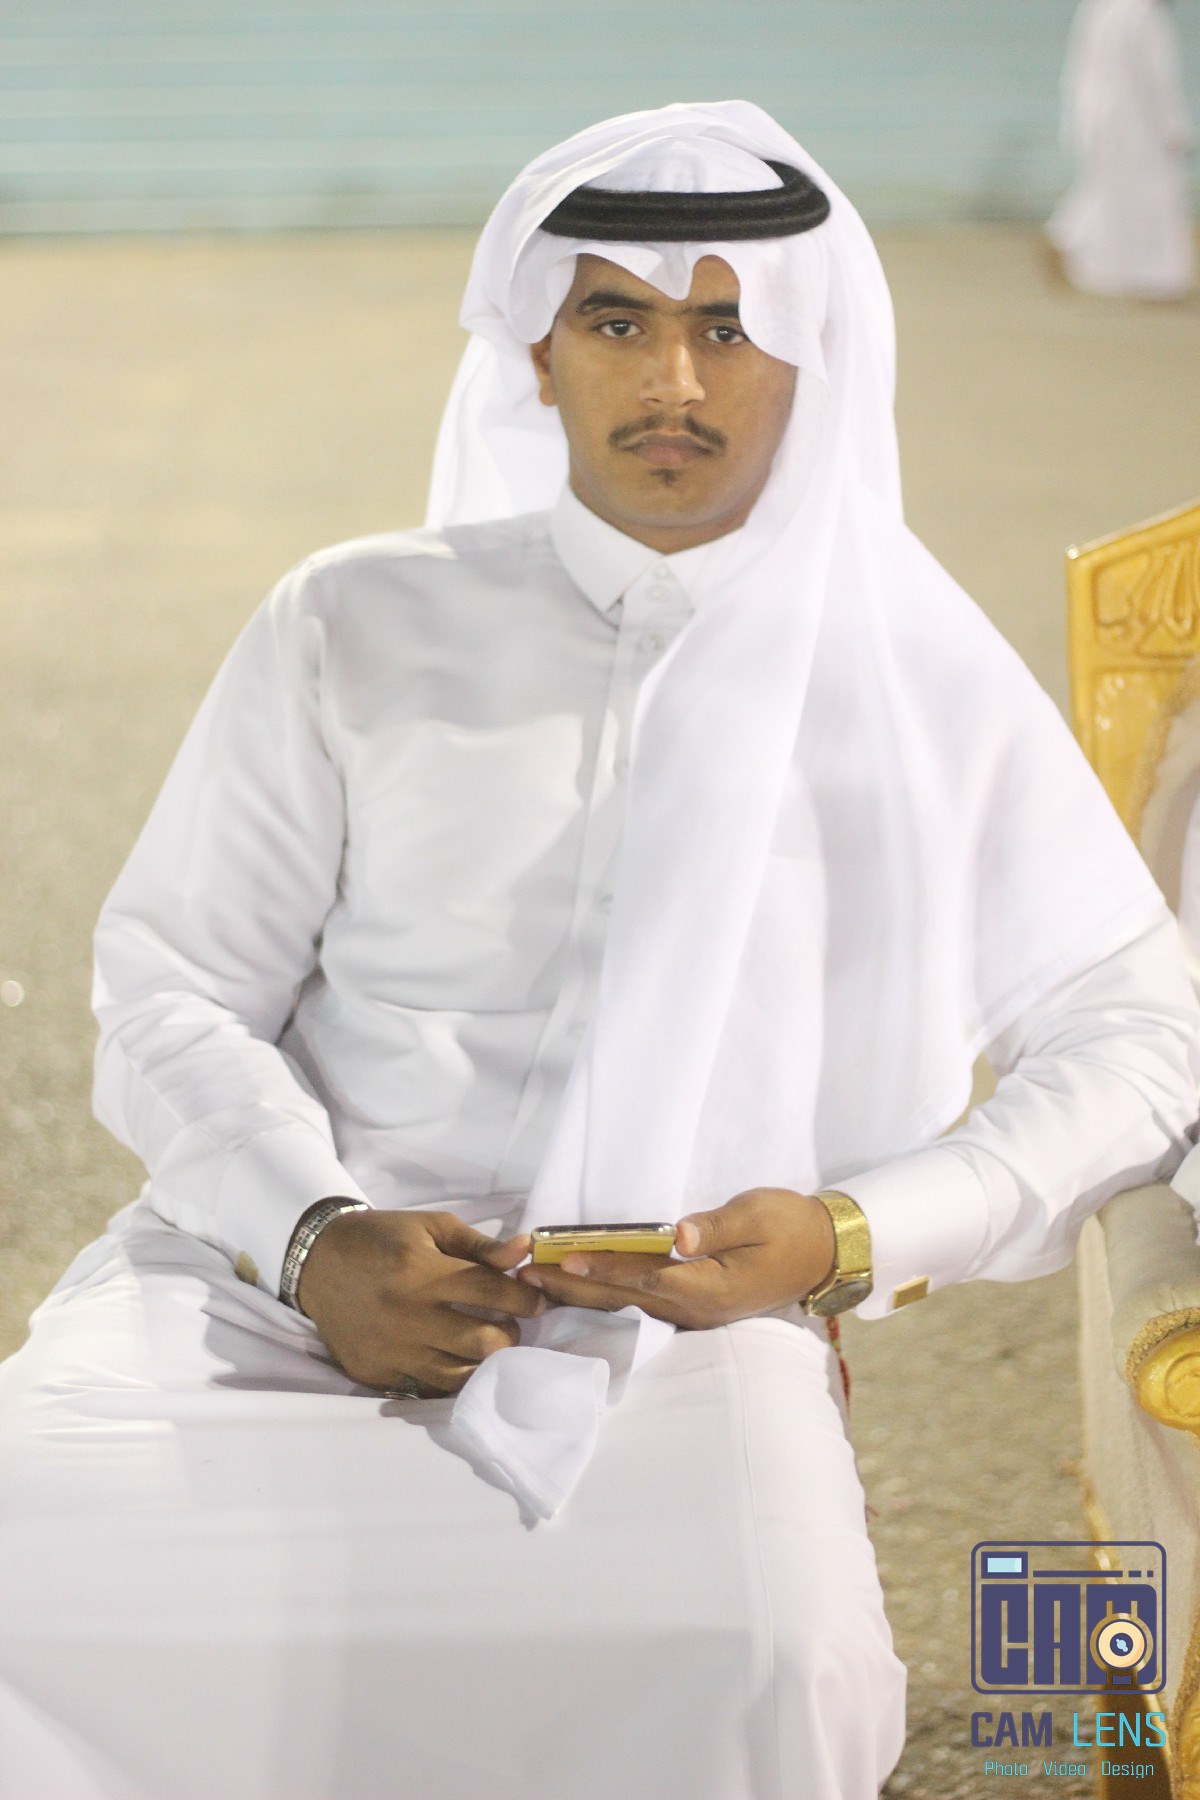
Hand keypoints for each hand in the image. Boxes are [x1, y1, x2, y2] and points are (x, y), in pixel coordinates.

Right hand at [297, 1209, 545, 1394]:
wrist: (317, 1262)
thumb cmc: (382, 1238)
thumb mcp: (430, 1227)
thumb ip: (480, 1245)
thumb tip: (525, 1251)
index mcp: (421, 1271)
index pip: (490, 1291)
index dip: (524, 1299)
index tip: (537, 1301)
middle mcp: (406, 1315)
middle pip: (481, 1342)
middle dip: (509, 1335)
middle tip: (510, 1325)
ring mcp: (389, 1350)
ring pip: (459, 1375)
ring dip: (484, 1363)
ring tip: (486, 1344)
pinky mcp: (375, 1374)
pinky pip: (426, 1389)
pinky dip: (448, 1377)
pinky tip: (454, 1359)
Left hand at [515, 1188, 835, 1328]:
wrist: (824, 1250)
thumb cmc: (791, 1226)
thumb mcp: (757, 1215)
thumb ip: (714, 1226)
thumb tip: (677, 1235)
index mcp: (709, 1288)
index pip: (643, 1277)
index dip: (601, 1268)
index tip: (562, 1260)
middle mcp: (696, 1308)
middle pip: (624, 1298)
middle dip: (573, 1286)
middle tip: (526, 1275)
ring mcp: (694, 1311)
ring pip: (628, 1303)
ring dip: (583, 1292)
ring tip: (538, 1281)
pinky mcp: (694, 1305)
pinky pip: (641, 1301)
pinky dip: (606, 1293)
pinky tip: (580, 1288)